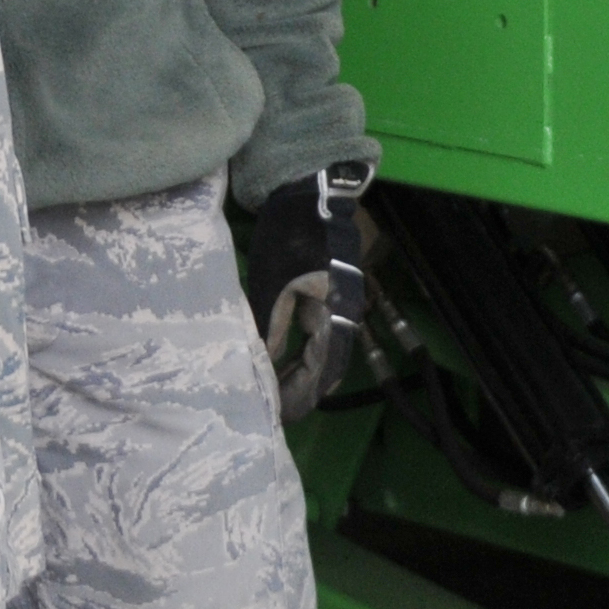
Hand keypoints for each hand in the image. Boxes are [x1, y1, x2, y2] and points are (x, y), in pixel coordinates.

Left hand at [246, 165, 370, 424]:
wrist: (306, 191)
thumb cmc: (289, 238)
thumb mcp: (273, 286)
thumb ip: (271, 330)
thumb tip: (263, 369)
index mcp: (337, 312)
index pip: (325, 370)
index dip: (304, 395)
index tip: (281, 417)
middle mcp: (345, 312)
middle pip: (326, 364)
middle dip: (301, 388)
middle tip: (271, 409)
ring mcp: (338, 302)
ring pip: (322, 350)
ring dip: (300, 370)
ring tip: (272, 389)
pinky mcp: (327, 293)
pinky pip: (317, 332)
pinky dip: (301, 350)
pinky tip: (279, 359)